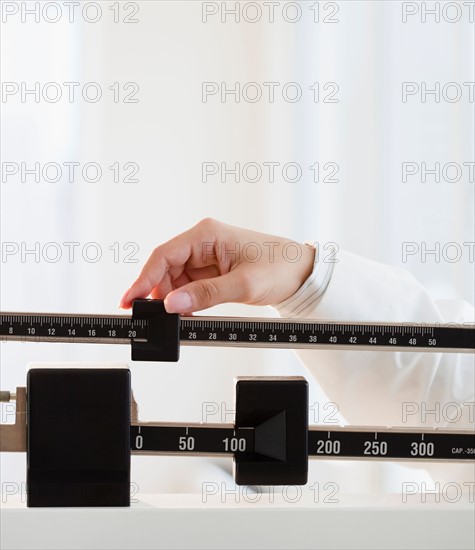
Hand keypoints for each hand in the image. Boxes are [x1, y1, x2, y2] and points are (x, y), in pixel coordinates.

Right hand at [120, 218, 314, 313]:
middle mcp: (203, 241)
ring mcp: (206, 255)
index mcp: (207, 234)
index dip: (143, 279)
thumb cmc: (280, 267)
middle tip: (157, 318)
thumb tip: (172, 304)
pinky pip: (189, 285)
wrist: (302, 272)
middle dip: (160, 293)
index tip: (130, 300)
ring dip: (174, 299)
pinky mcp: (211, 269)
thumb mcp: (243, 284)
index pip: (164, 255)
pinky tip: (188, 312)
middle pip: (166, 268)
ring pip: (175, 279)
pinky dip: (186, 300)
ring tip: (179, 317)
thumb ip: (205, 294)